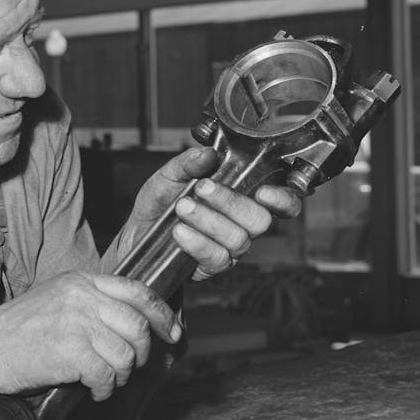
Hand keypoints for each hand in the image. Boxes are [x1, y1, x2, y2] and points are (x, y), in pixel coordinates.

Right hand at [0, 271, 181, 402]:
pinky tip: (94, 391)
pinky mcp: (70, 351)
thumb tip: (132, 320)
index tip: (172, 332)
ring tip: (107, 380)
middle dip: (142, 352)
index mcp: (81, 280)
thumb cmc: (18, 329)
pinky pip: (107, 374)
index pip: (136, 290)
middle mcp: (82, 296)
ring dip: (122, 374)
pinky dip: (106, 389)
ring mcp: (76, 322)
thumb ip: (91, 300)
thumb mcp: (56, 298)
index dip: (161, 314)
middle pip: (137, 324)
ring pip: (126, 353)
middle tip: (132, 366)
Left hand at [128, 147, 300, 279]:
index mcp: (241, 197)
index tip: (264, 192)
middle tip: (202, 188)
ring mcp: (229, 247)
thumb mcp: (170, 174)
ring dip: (208, 220)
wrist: (137, 231)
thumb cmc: (161, 202)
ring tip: (182, 207)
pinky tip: (179, 231)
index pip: (281, 202)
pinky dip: (197, 242)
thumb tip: (207, 154)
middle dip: (230, 202)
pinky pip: (216, 258)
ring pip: (238, 239)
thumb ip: (188, 162)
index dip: (282, 199)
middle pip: (260, 220)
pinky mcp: (212, 265)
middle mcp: (241, 224)